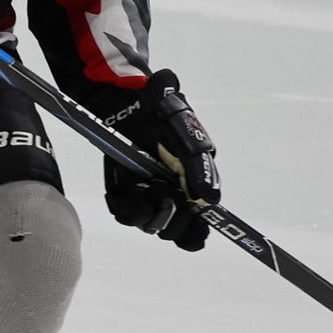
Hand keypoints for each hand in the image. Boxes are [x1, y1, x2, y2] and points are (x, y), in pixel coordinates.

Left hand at [103, 69, 220, 252]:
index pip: (203, 216)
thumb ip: (197, 160)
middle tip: (161, 197)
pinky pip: (126, 214)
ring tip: (140, 186)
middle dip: (171, 220)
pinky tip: (120, 189)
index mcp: (196, 177)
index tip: (194, 233)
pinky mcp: (126, 192)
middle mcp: (175, 191)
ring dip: (146, 212)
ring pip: (151, 225)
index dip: (198, 229)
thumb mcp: (182, 127)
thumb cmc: (158, 109)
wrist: (122, 99)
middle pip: (178, 229)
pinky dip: (123, 206)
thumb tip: (211, 198)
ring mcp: (150, 193)